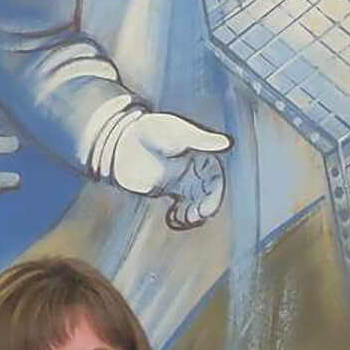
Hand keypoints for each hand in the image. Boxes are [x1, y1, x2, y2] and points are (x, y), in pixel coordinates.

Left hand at [109, 112, 231, 226]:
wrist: (122, 141)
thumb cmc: (152, 130)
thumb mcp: (179, 133)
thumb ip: (201, 140)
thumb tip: (226, 143)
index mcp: (200, 153)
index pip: (215, 174)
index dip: (216, 188)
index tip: (212, 196)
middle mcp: (192, 168)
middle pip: (208, 191)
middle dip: (207, 203)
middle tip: (202, 212)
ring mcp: (180, 180)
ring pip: (196, 201)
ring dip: (196, 212)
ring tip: (189, 218)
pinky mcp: (166, 190)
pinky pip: (180, 206)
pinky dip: (181, 215)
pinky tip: (176, 219)